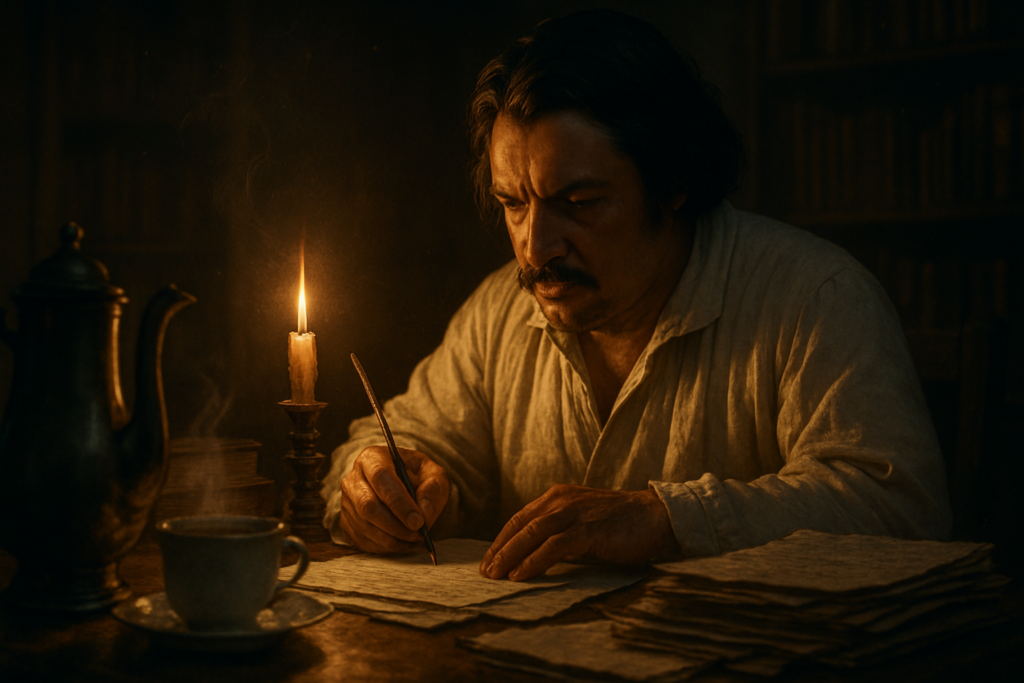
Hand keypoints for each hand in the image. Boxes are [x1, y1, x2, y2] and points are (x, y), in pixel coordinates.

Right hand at [338, 446, 449, 553]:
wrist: (404, 486)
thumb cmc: (418, 477)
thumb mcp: (433, 475)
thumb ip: (433, 490)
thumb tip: (424, 513)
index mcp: (373, 458)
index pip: (381, 477)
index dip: (399, 502)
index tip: (418, 521)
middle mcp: (354, 478)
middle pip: (368, 505)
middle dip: (395, 525)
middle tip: (418, 534)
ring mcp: (347, 502)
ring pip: (365, 526)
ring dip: (393, 538)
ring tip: (415, 538)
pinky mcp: (347, 523)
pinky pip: (363, 540)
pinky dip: (386, 546)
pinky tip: (403, 542)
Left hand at [479, 484, 676, 580]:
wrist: (656, 517)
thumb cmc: (620, 524)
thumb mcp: (582, 523)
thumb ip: (559, 534)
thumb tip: (532, 558)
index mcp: (558, 497)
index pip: (520, 519)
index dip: (501, 540)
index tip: (487, 561)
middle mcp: (562, 500)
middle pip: (520, 525)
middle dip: (499, 550)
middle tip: (485, 573)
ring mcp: (575, 513)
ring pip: (532, 534)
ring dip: (510, 556)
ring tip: (496, 577)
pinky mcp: (589, 529)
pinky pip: (554, 546)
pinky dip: (533, 561)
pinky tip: (520, 575)